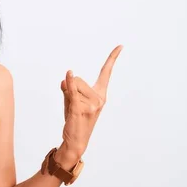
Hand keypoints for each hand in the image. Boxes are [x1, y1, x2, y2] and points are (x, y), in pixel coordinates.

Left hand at [57, 45, 122, 164]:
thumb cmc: (75, 119)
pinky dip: (69, 83)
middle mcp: (99, 98)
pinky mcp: (80, 110)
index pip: (106, 73)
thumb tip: (66, 78)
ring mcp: (91, 105)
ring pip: (72, 86)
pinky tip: (67, 74)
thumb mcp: (72, 101)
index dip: (112, 58)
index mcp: (100, 94)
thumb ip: (69, 88)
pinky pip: (72, 92)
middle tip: (72, 105)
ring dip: (66, 95)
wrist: (75, 141)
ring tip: (71, 110)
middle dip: (70, 88)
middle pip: (78, 79)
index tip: (120, 46)